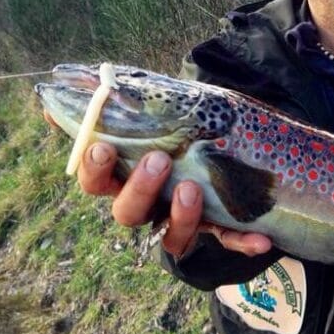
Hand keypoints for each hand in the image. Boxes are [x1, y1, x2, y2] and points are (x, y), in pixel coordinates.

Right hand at [44, 111, 270, 257]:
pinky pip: (230, 241)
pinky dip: (244, 242)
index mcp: (127, 177)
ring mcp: (182, 223)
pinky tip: (263, 240)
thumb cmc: (181, 131)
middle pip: (127, 213)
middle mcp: (149, 206)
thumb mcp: (160, 111)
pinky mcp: (218, 231)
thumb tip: (70, 91)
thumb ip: (126, 102)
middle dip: (138, 189)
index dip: (94, 169)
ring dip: (180, 215)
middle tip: (157, 160)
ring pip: (172, 235)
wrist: (226, 148)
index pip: (97, 182)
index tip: (102, 148)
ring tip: (191, 189)